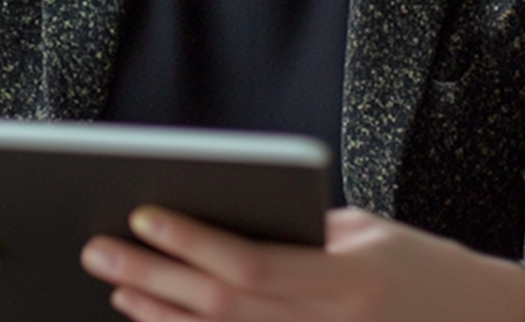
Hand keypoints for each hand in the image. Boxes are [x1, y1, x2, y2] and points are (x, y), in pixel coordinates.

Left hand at [80, 206, 524, 321]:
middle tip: (99, 246)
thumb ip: (301, 232)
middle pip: (221, 307)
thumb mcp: (370, 230)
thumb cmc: (425, 264)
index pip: (250, 264)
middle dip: (153, 274)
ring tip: (117, 281)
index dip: (191, 241)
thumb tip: (227, 225)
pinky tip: (156, 319)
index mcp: (347, 279)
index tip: (143, 212)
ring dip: (160, 313)